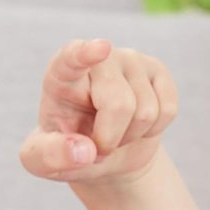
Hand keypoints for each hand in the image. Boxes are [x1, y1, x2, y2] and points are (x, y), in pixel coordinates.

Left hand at [20, 39, 177, 187]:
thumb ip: (50, 157)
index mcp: (62, 75)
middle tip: (97, 147)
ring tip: (115, 133)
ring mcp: (131, 61)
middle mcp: (99, 60)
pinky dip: (152, 131)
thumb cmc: (67, 150)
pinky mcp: (158, 72)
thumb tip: (84, 151)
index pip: (72, 57)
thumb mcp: (43, 161)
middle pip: (119, 104)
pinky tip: (136, 127)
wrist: (103, 154)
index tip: (100, 49)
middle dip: (110, 139)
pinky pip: (167, 110)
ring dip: (129, 137)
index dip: (85, 54)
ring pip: (145, 111)